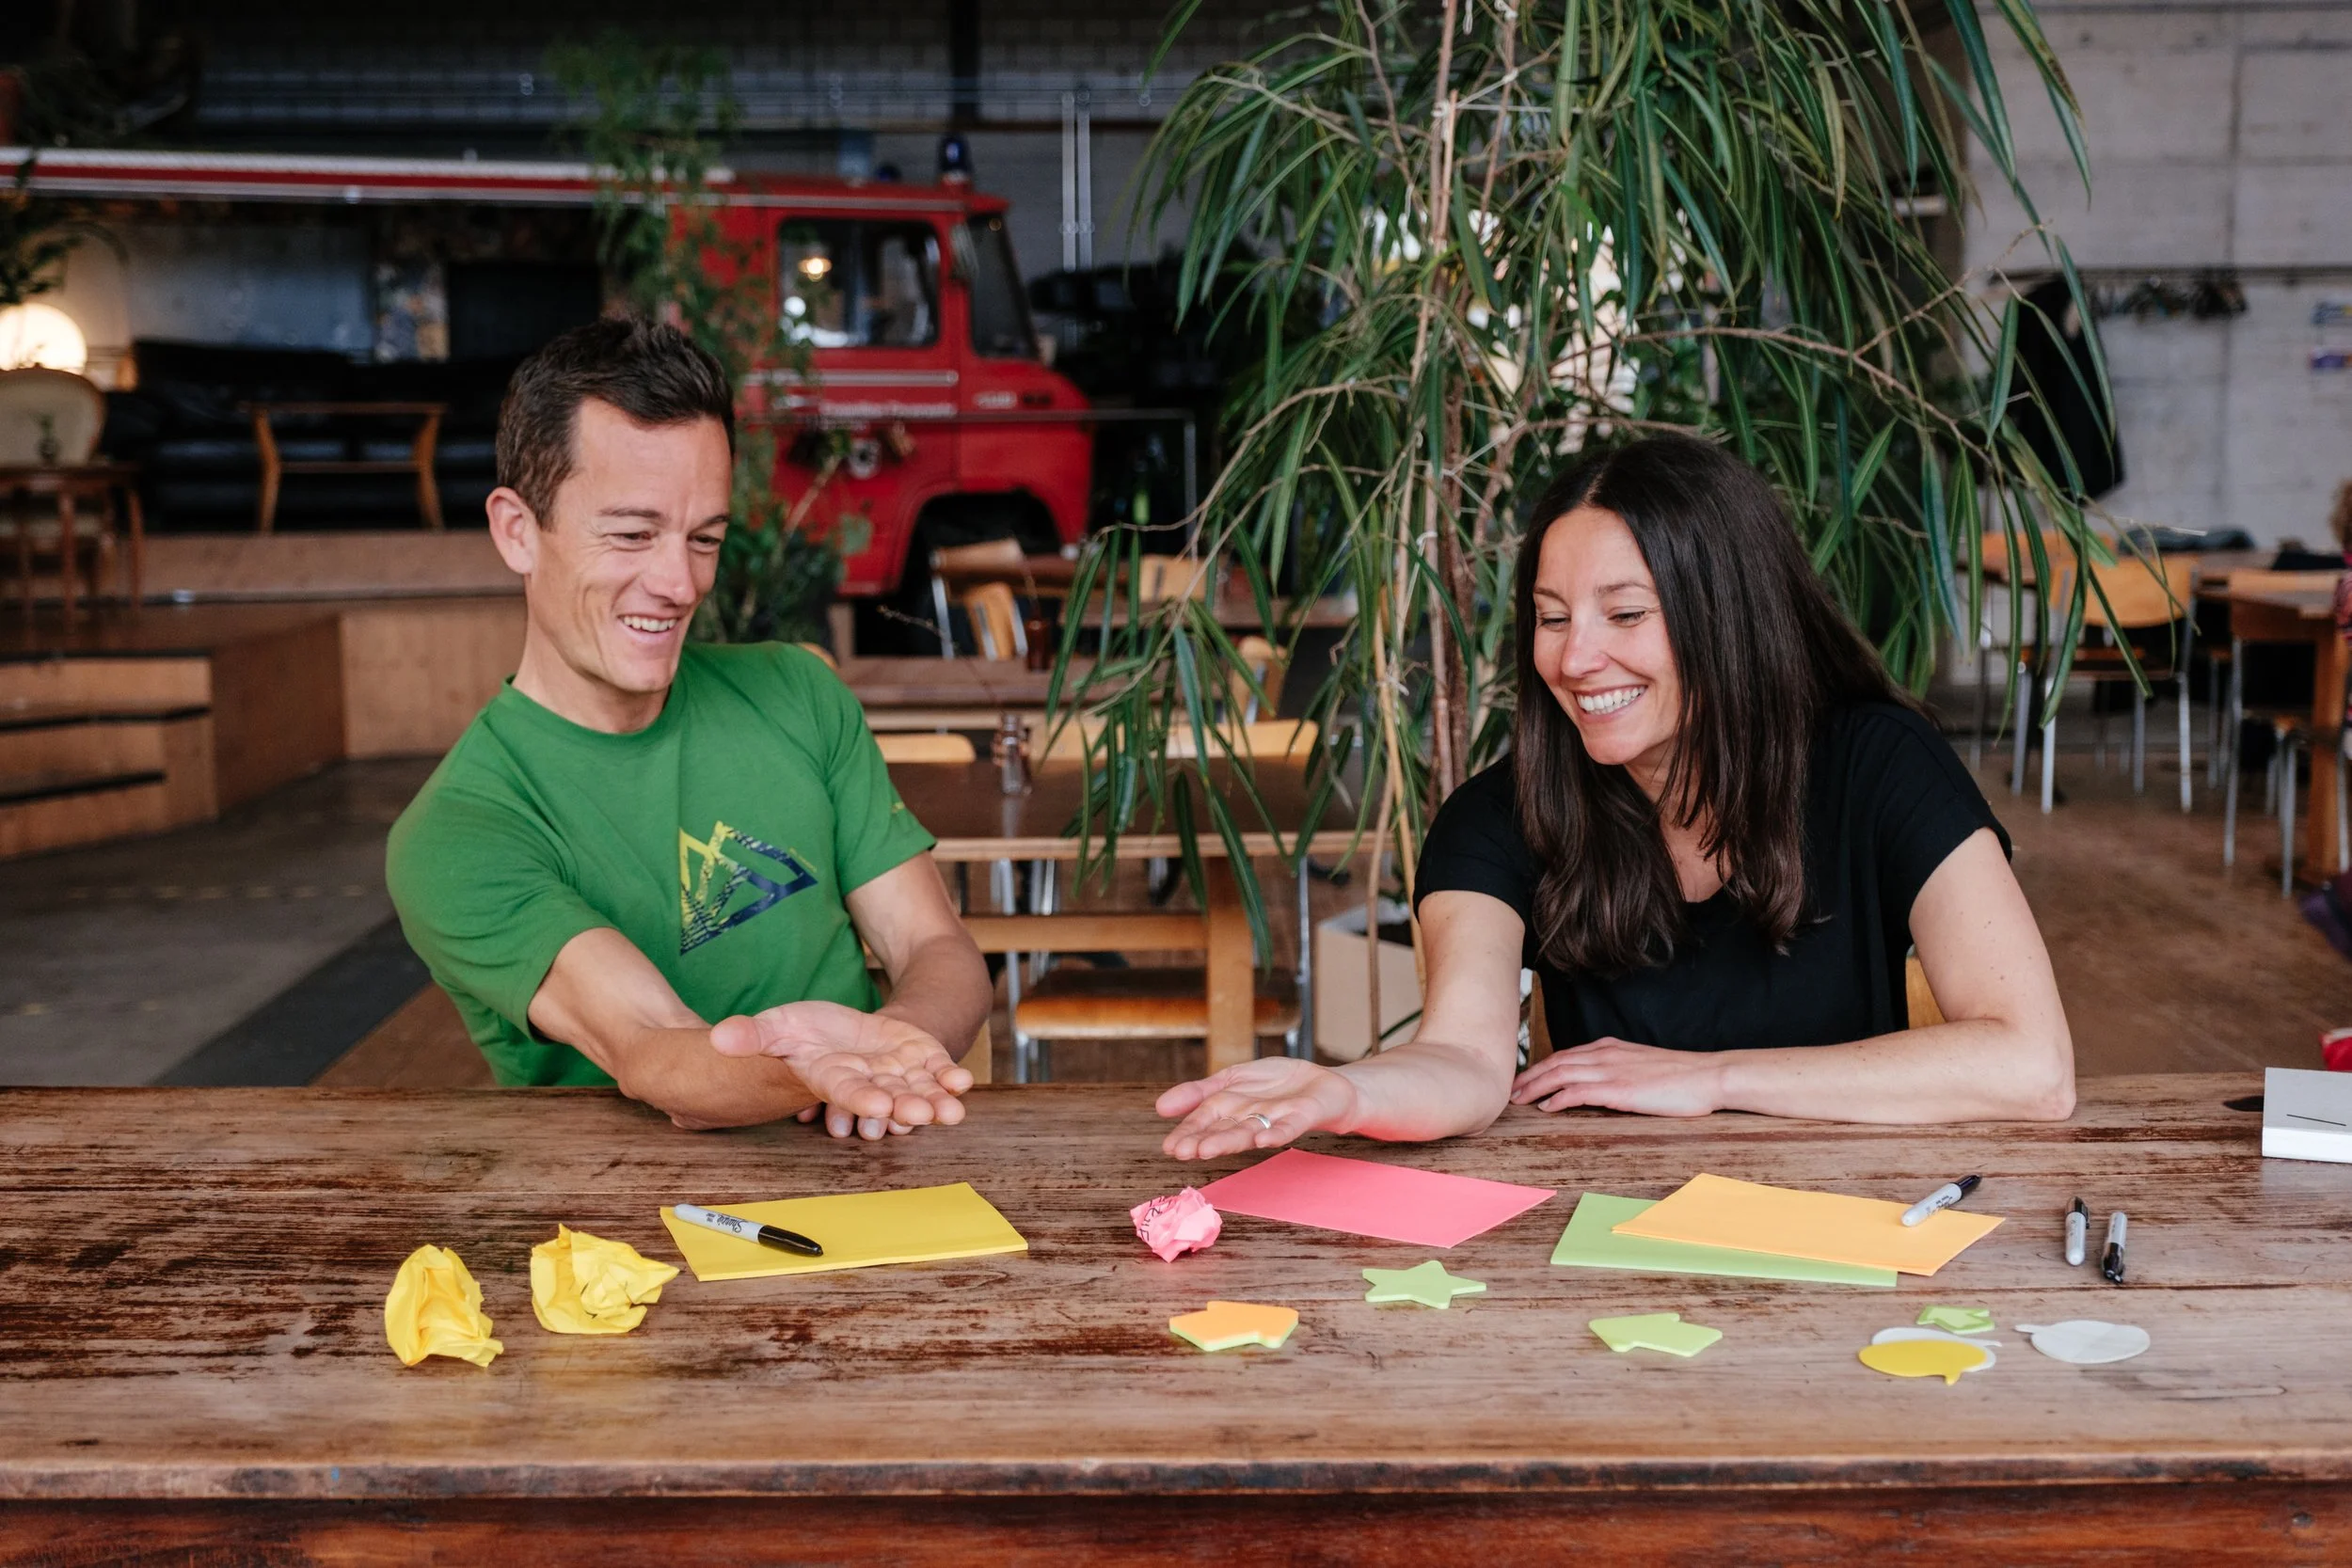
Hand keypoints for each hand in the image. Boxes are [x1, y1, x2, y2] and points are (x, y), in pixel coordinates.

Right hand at [711, 1002, 972, 1139]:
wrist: (839, 1027)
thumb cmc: (804, 1033)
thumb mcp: (777, 1026)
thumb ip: (753, 1036)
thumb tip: (717, 1039)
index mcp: (833, 1077)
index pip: (846, 1092)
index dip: (860, 1100)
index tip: (876, 1104)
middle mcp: (867, 1082)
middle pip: (888, 1099)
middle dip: (905, 1107)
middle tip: (921, 1113)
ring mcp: (895, 1074)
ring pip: (917, 1093)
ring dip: (935, 1103)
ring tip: (951, 1111)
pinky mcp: (917, 1059)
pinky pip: (937, 1073)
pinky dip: (950, 1078)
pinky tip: (962, 1082)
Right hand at [1155, 1058, 1359, 1160]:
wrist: (1325, 1083)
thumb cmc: (1277, 1085)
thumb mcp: (1232, 1078)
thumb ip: (1199, 1092)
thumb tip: (1159, 1107)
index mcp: (1231, 1109)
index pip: (1204, 1120)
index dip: (1188, 1132)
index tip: (1170, 1146)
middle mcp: (1249, 1119)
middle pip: (1224, 1129)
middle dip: (1204, 1140)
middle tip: (1183, 1152)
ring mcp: (1275, 1119)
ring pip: (1248, 1131)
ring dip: (1229, 1141)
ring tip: (1207, 1149)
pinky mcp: (1301, 1117)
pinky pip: (1287, 1127)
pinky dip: (1275, 1134)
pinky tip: (1262, 1141)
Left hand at [1510, 1037, 1725, 1118]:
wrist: (1709, 1076)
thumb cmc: (1682, 1077)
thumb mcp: (1642, 1067)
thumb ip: (1618, 1071)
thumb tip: (1601, 1087)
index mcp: (1611, 1048)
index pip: (1566, 1055)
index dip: (1542, 1067)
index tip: (1525, 1079)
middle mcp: (1606, 1054)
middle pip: (1556, 1062)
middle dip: (1530, 1076)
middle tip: (1510, 1091)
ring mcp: (1612, 1070)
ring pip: (1561, 1074)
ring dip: (1535, 1087)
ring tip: (1518, 1100)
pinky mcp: (1619, 1088)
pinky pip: (1579, 1091)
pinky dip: (1558, 1098)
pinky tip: (1547, 1107)